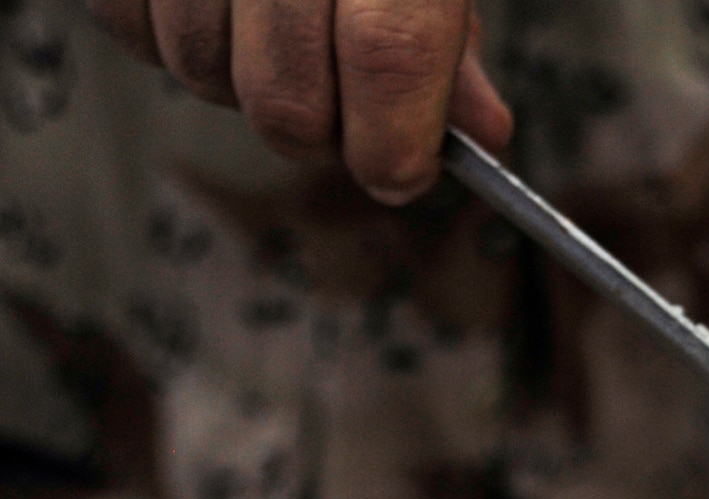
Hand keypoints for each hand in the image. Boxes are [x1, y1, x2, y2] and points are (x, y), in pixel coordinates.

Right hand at [89, 0, 511, 203]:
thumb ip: (448, 36)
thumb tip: (478, 132)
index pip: (387, 57)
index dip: (392, 143)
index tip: (399, 172)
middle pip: (285, 95)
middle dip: (318, 132)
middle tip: (342, 112)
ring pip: (202, 73)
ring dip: (243, 84)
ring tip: (274, 37)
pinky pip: (130, 29)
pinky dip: (172, 42)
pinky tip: (216, 11)